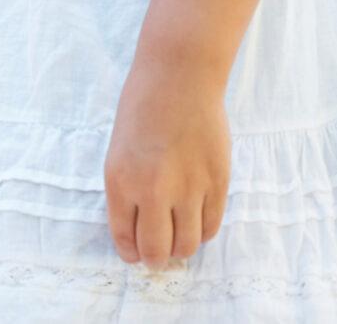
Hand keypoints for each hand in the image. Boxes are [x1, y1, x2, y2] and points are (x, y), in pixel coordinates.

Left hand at [105, 64, 228, 270]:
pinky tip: (196, 221)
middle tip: (158, 256)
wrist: (178, 78)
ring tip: (177, 238)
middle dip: (155, 259)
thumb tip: (138, 230)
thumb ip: (127, 191)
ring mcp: (189, 188)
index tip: (135, 255)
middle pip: (158, 250)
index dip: (131, 252)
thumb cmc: (141, 109)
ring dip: (181, 248)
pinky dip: (203, 231)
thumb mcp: (118, 151)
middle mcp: (154, 190)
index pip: (125, 237)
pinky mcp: (218, 183)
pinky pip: (212, 226)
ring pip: (188, 245)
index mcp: (121, 180)